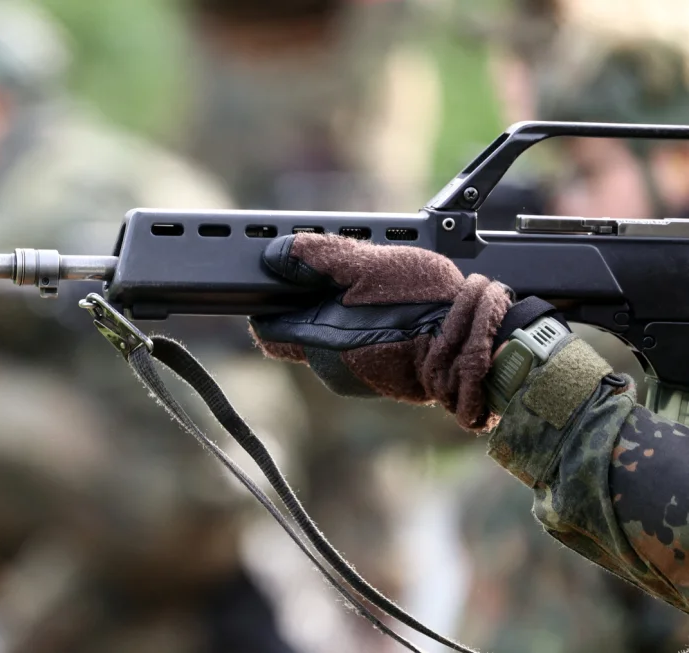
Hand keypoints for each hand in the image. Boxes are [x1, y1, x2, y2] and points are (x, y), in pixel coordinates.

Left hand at [249, 234, 510, 429]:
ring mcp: (356, 381)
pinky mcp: (382, 384)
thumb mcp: (368, 267)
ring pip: (332, 345)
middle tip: (339, 282)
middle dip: (312, 309)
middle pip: (300, 335)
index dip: (273, 304)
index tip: (285, 283)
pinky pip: (361, 355)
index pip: (269, 329)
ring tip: (374, 298)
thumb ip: (318, 259)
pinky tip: (392, 318)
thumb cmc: (425, 304)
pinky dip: (369, 335)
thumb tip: (277, 254)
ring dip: (344, 321)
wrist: (480, 344)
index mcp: (319, 340)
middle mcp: (330, 368)